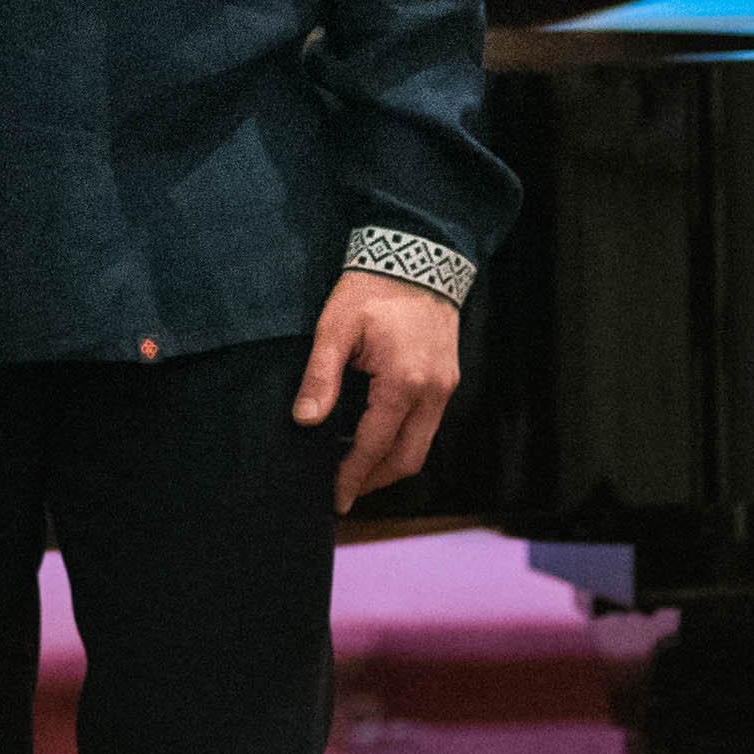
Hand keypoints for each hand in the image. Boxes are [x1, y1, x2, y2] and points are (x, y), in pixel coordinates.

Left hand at [293, 271, 461, 515]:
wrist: (417, 255)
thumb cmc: (372, 288)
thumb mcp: (335, 327)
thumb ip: (321, 377)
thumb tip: (305, 422)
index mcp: (402, 383)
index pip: (373, 446)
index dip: (351, 475)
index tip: (333, 498)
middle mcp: (431, 392)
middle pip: (407, 459)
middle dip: (374, 480)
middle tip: (345, 491)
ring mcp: (444, 387)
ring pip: (422, 445)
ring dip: (391, 462)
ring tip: (358, 469)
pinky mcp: (448, 378)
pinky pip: (428, 425)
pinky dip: (404, 440)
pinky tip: (380, 436)